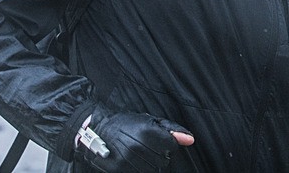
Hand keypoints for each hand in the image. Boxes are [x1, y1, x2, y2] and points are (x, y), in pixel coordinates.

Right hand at [75, 103, 193, 172]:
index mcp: (149, 131)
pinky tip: (132, 160)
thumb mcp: (149, 120)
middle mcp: (140, 146)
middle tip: (145, 145)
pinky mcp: (121, 168)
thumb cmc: (126, 124)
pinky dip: (139, 168)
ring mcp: (130, 159)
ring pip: (154, 169)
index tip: (157, 139)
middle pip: (164, 160)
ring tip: (138, 152)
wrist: (98, 129)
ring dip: (149, 163)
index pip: (172, 146)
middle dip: (158, 153)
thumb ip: (171, 130)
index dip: (166, 143)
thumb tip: (190, 140)